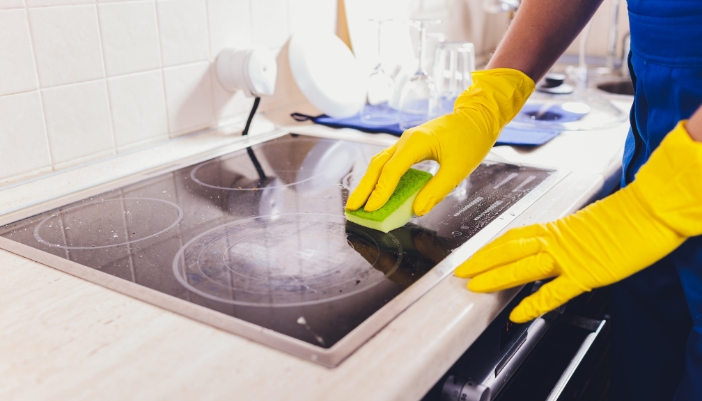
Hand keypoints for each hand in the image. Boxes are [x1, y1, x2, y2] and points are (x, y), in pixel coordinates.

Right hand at [345, 69, 534, 215]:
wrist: (478, 117)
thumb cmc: (470, 139)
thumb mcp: (458, 169)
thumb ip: (436, 190)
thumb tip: (418, 210)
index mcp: (416, 143)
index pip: (391, 171)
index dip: (379, 192)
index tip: (370, 209)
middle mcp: (406, 140)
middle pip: (377, 166)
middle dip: (363, 188)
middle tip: (351, 207)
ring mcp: (406, 142)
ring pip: (380, 163)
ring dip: (369, 183)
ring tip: (359, 202)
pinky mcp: (411, 146)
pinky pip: (390, 162)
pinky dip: (381, 177)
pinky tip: (378, 190)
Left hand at [455, 121, 701, 322]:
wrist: (652, 209)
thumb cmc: (627, 217)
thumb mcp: (587, 226)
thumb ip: (567, 239)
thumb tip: (554, 250)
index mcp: (556, 228)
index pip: (513, 238)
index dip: (489, 248)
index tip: (472, 255)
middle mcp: (556, 241)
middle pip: (508, 250)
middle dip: (481, 261)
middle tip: (459, 271)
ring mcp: (569, 257)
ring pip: (523, 267)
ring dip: (496, 276)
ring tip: (474, 286)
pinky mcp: (586, 274)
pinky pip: (555, 291)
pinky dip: (535, 303)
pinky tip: (519, 314)